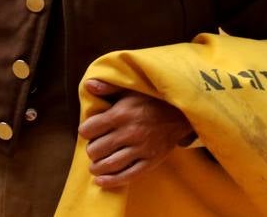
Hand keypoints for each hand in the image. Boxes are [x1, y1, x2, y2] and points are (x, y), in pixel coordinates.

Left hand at [77, 80, 193, 187]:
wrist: (181, 112)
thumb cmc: (151, 99)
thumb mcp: (130, 89)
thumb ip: (108, 87)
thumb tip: (88, 85)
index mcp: (121, 113)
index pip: (90, 129)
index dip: (85, 131)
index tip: (88, 131)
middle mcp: (129, 132)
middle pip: (97, 149)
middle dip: (91, 150)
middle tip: (93, 148)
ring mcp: (141, 148)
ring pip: (109, 164)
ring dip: (96, 167)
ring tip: (94, 165)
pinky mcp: (150, 161)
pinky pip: (127, 175)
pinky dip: (111, 181)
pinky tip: (100, 181)